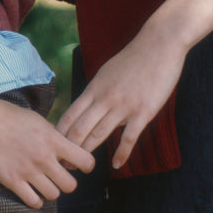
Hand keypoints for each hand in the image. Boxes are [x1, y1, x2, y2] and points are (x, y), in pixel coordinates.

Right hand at [0, 65, 94, 208]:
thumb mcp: (37, 120)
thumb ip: (53, 136)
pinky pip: (33, 201)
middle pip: (70, 185)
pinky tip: (30, 192)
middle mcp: (43, 157)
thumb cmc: (7, 114)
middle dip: (66, 182)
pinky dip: (35, 200)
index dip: (85, 166)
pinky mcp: (11, 180)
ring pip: (53, 195)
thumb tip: (65, 149)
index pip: (85, 161)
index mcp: (53, 139)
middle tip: (56, 177)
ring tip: (42, 184)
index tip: (77, 166)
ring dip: (50, 191)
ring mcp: (27, 170)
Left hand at [58, 0, 212, 168]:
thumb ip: (97, 91)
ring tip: (81, 168)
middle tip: (62, 164)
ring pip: (99, 134)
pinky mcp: (143, 111)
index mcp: (94, 88)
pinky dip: (122, 153)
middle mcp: (104, 98)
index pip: (70, 115)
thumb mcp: (107, 72)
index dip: (59, 134)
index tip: (53, 147)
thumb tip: (88, 106)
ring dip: (87, 153)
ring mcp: (123, 105)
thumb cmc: (134, 58)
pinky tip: (116, 165)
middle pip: (79, 128)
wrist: (159, 44)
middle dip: (68, 149)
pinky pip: (129, 137)